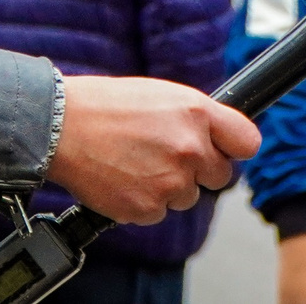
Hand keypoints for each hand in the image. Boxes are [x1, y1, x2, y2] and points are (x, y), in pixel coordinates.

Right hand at [43, 75, 258, 224]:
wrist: (59, 127)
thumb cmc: (105, 105)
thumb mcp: (160, 94)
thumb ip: (194, 118)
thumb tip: (216, 138)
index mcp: (196, 112)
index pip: (247, 141)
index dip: (233, 147)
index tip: (224, 149)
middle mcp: (190, 148)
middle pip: (220, 175)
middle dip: (198, 169)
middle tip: (165, 155)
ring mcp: (170, 182)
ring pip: (187, 196)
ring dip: (168, 186)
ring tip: (134, 161)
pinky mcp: (147, 209)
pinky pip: (158, 212)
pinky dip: (144, 201)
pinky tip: (123, 177)